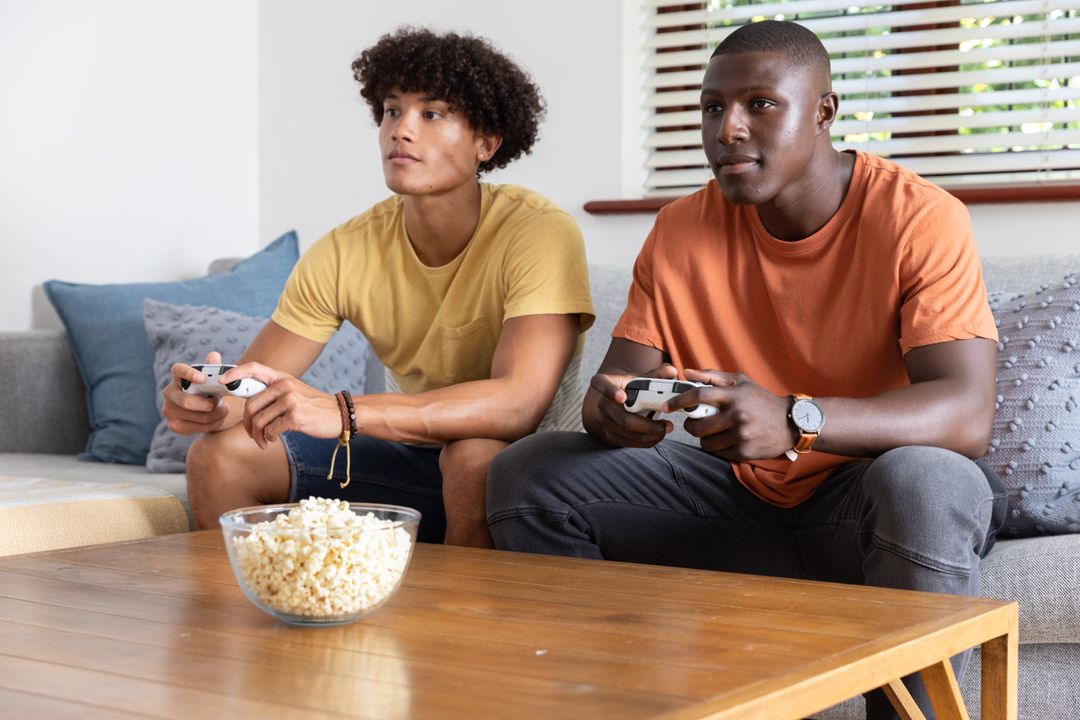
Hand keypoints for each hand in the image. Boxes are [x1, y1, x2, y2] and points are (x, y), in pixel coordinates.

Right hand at [162, 351, 230, 434]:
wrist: (205, 409)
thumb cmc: (208, 390)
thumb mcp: (213, 379)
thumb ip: (214, 368)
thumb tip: (214, 356)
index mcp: (178, 377)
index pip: (178, 370)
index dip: (188, 373)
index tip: (202, 378)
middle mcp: (169, 393)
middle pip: (186, 401)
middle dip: (206, 404)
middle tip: (219, 402)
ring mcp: (169, 410)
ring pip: (195, 416)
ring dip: (215, 415)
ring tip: (223, 411)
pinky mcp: (174, 425)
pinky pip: (196, 427)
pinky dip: (211, 425)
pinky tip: (216, 419)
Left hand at [222, 363, 344, 447]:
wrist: (339, 414)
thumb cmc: (313, 406)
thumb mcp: (294, 391)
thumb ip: (273, 392)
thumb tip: (248, 402)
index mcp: (282, 377)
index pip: (254, 368)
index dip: (235, 373)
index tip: (222, 381)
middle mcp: (285, 386)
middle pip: (251, 405)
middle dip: (246, 424)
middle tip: (252, 434)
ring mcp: (291, 400)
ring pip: (258, 420)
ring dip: (257, 436)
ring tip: (263, 441)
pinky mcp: (296, 417)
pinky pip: (271, 430)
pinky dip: (269, 438)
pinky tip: (274, 439)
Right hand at [587, 363, 678, 447]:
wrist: (622, 400)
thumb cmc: (634, 386)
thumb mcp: (643, 377)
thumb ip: (659, 374)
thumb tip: (672, 371)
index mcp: (605, 382)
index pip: (601, 384)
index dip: (610, 391)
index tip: (622, 397)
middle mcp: (602, 403)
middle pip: (623, 418)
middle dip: (648, 425)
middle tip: (667, 424)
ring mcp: (604, 420)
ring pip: (627, 432)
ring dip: (650, 434)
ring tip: (666, 429)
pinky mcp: (610, 435)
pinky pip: (628, 442)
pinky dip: (646, 441)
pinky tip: (658, 435)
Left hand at [668, 369, 795, 459]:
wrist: (791, 423)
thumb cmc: (761, 399)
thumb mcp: (741, 382)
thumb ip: (713, 376)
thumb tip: (686, 372)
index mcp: (734, 395)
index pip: (699, 395)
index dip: (680, 401)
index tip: (667, 406)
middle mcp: (737, 415)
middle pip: (699, 425)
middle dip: (690, 426)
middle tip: (693, 423)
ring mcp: (741, 435)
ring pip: (707, 442)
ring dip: (704, 438)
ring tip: (711, 432)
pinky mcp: (745, 452)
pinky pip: (719, 452)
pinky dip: (717, 447)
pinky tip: (725, 440)